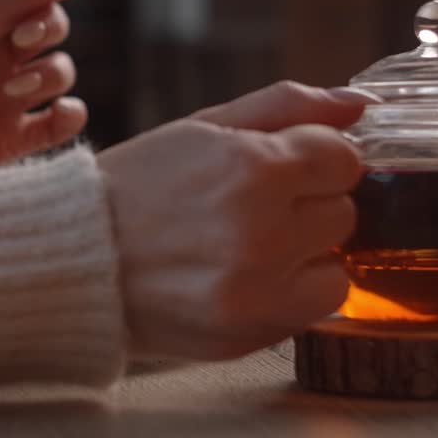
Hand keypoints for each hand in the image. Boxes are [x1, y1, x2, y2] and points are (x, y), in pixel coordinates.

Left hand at [0, 0, 93, 166]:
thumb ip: (7, 5)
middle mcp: (6, 55)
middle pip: (54, 27)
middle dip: (48, 28)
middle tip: (23, 37)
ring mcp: (16, 95)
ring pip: (60, 72)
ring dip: (46, 75)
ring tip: (11, 88)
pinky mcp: (20, 135)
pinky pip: (64, 122)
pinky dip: (71, 116)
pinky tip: (60, 111)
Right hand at [97, 81, 375, 359]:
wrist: (75, 258)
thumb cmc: (140, 184)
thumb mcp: (204, 126)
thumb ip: (288, 106)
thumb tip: (362, 104)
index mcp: (251, 168)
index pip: (343, 160)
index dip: (310, 160)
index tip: (274, 168)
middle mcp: (261, 232)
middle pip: (343, 213)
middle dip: (306, 206)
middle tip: (249, 208)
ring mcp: (257, 291)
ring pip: (338, 268)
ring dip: (305, 256)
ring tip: (248, 247)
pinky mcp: (250, 334)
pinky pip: (311, 310)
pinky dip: (288, 294)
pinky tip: (242, 279)